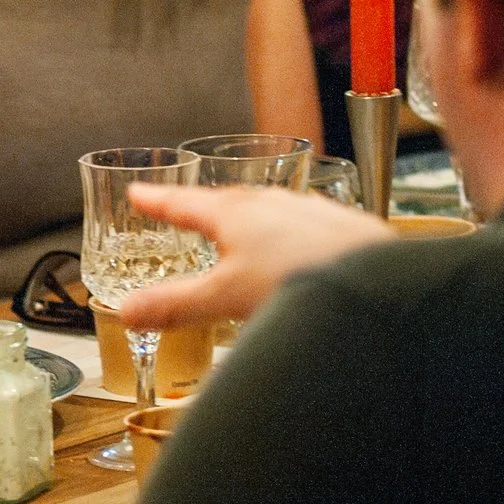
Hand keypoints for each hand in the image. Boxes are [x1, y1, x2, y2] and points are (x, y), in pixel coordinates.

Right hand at [115, 183, 388, 332]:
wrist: (378, 285)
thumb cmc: (298, 282)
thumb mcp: (224, 299)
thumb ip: (174, 305)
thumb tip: (125, 311)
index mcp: (234, 212)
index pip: (183, 202)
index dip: (158, 200)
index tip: (138, 193)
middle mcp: (272, 203)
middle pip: (228, 200)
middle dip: (207, 208)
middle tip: (191, 212)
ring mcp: (311, 212)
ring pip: (272, 210)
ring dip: (254, 220)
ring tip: (248, 236)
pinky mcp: (346, 228)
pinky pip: (308, 225)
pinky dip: (294, 236)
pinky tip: (303, 254)